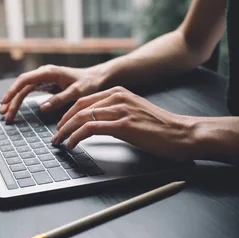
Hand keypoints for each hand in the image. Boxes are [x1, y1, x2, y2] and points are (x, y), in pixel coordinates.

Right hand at [0, 65, 103, 121]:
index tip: (6, 102)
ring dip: (14, 101)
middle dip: (11, 99)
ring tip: (6, 113)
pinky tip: (14, 107)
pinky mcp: (45, 84)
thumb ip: (59, 99)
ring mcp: (43, 79)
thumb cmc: (88, 83)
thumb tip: (41, 108)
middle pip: (21, 86)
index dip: (13, 91)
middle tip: (4, 114)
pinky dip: (21, 100)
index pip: (25, 80)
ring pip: (23, 89)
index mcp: (49, 72)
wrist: (96, 78)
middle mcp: (43, 73)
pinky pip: (29, 92)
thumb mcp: (76, 92)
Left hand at [52, 87, 194, 159]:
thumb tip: (95, 123)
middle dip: (63, 122)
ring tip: (59, 142)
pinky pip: (90, 129)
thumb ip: (116, 113)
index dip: (68, 114)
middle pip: (78, 107)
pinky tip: (72, 145)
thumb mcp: (134, 112)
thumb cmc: (161, 128)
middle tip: (55, 135)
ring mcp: (120, 110)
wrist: (183, 134)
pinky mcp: (123, 125)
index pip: (84, 100)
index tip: (61, 125)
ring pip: (81, 117)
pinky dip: (76, 137)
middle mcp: (118, 97)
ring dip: (66, 131)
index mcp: (119, 93)